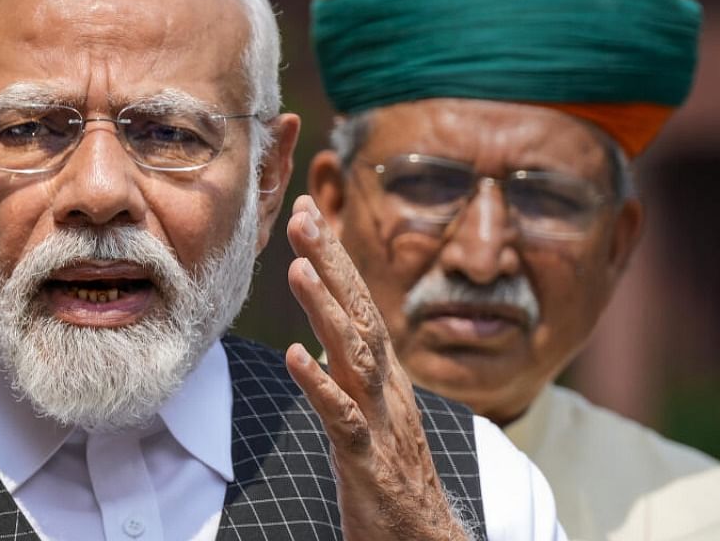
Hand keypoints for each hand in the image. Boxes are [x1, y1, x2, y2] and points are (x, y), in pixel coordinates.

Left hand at [284, 195, 469, 540]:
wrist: (423, 540)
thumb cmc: (390, 474)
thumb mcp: (369, 410)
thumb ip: (349, 370)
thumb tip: (322, 334)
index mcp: (384, 373)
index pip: (359, 302)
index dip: (334, 257)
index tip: (308, 212)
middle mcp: (386, 387)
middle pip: (360, 313)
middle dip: (332, 263)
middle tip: (303, 216)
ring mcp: (379, 421)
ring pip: (354, 356)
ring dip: (326, 311)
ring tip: (298, 271)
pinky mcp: (367, 460)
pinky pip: (341, 417)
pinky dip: (319, 385)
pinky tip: (296, 356)